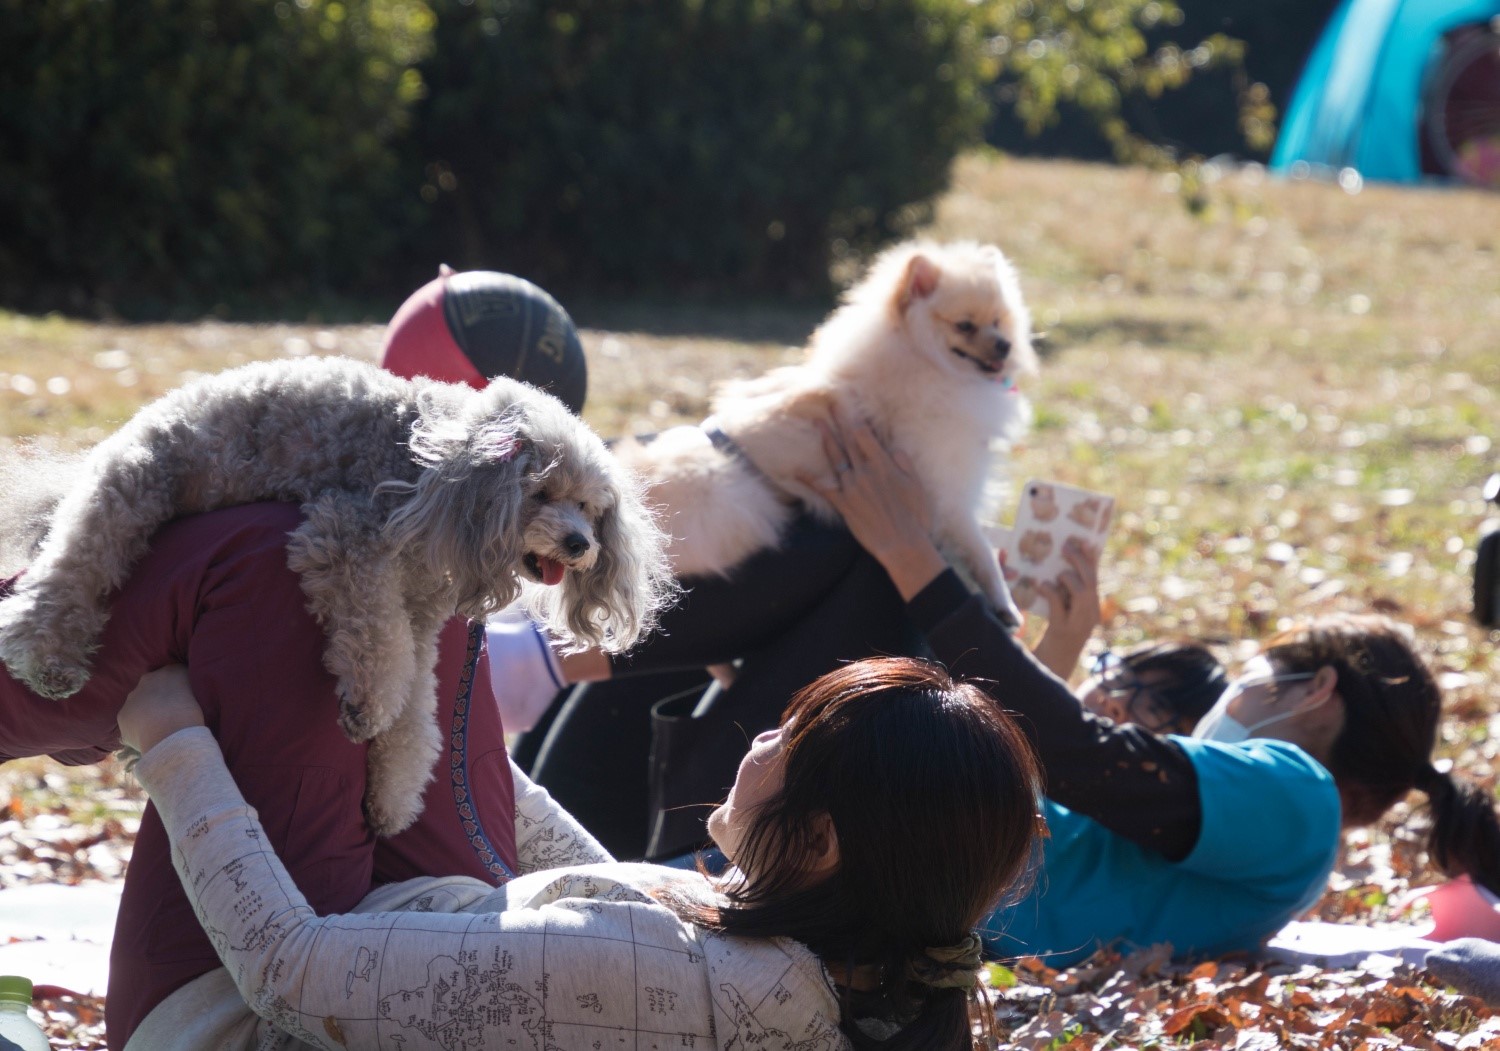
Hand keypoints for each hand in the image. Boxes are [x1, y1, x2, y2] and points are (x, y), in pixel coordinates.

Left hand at [118, 665, 204, 756]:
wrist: (172, 734)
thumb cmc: (194, 713)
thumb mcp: (200, 694)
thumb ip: (191, 689)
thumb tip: (188, 693)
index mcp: (172, 671)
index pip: (173, 674)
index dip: (177, 686)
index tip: (183, 698)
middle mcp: (149, 679)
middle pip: (152, 686)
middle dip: (158, 697)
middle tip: (170, 712)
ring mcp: (132, 697)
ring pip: (138, 703)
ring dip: (145, 711)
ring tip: (158, 727)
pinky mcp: (122, 715)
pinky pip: (131, 721)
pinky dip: (137, 727)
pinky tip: (149, 736)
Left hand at [800, 408, 946, 598]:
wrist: (903, 544)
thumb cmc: (915, 516)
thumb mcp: (916, 485)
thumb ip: (904, 462)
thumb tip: (892, 449)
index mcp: (883, 464)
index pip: (865, 434)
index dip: (857, 419)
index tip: (852, 406)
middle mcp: (864, 471)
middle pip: (849, 440)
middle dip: (839, 419)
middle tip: (830, 403)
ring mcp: (852, 487)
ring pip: (836, 457)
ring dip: (826, 438)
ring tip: (818, 423)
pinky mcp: (844, 504)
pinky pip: (823, 489)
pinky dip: (809, 479)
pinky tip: (796, 470)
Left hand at [1031, 537, 1102, 679]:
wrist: (1054, 666)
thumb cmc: (1055, 635)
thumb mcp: (1064, 612)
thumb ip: (1063, 593)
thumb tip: (1053, 567)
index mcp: (1092, 607)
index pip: (1095, 577)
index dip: (1091, 557)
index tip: (1086, 539)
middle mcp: (1091, 614)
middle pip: (1091, 582)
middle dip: (1081, 561)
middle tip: (1067, 546)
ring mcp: (1079, 623)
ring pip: (1082, 593)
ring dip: (1069, 578)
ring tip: (1057, 571)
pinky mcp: (1063, 631)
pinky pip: (1060, 606)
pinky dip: (1051, 592)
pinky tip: (1041, 585)